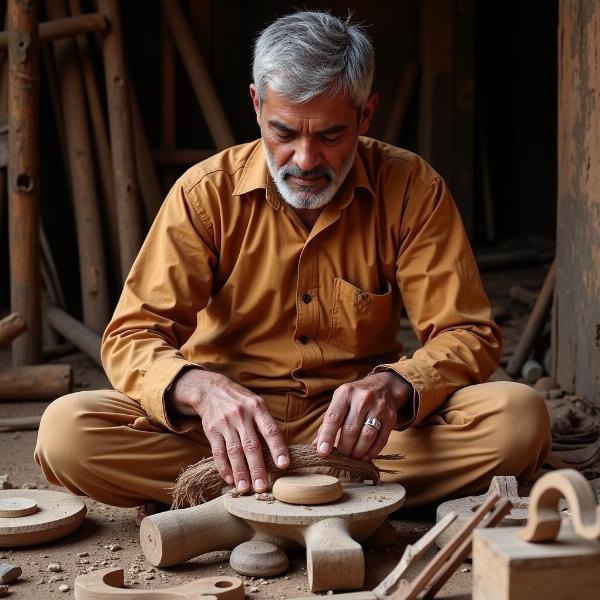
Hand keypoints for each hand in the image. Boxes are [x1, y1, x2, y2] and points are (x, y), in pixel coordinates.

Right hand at [167, 368, 289, 492]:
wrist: (211, 390)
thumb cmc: (242, 402)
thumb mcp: (257, 405)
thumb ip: (267, 426)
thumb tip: (280, 453)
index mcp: (258, 407)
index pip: (270, 430)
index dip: (278, 448)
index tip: (284, 465)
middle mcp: (241, 414)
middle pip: (251, 445)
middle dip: (257, 468)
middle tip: (263, 487)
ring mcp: (225, 422)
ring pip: (234, 451)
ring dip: (240, 472)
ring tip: (246, 489)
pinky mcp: (211, 430)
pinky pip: (218, 452)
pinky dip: (224, 468)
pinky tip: (230, 479)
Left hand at [315, 371, 411, 459]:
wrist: (384, 385)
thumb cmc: (356, 397)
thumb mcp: (340, 401)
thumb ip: (328, 422)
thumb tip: (316, 446)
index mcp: (345, 393)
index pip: (334, 418)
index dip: (327, 437)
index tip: (323, 452)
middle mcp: (363, 398)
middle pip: (351, 430)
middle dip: (344, 448)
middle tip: (341, 454)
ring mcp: (379, 407)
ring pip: (367, 436)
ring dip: (358, 451)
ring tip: (352, 455)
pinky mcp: (391, 417)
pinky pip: (381, 440)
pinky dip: (372, 452)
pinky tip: (365, 455)